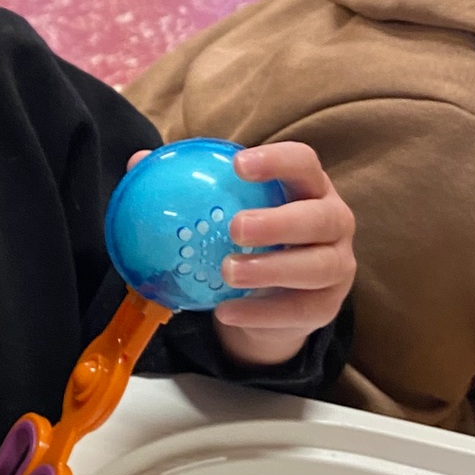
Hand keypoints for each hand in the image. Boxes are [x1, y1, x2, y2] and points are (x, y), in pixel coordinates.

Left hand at [125, 143, 354, 368]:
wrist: (269, 301)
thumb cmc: (248, 240)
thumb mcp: (223, 211)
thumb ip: (187, 187)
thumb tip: (137, 162)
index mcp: (307, 187)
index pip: (304, 163)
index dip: (277, 160)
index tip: (238, 164)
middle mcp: (333, 221)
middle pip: (321, 217)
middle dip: (280, 221)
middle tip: (235, 227)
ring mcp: (337, 265)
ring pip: (318, 265)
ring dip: (272, 269)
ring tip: (228, 272)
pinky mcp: (328, 306)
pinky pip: (300, 310)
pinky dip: (261, 313)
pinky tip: (227, 312)